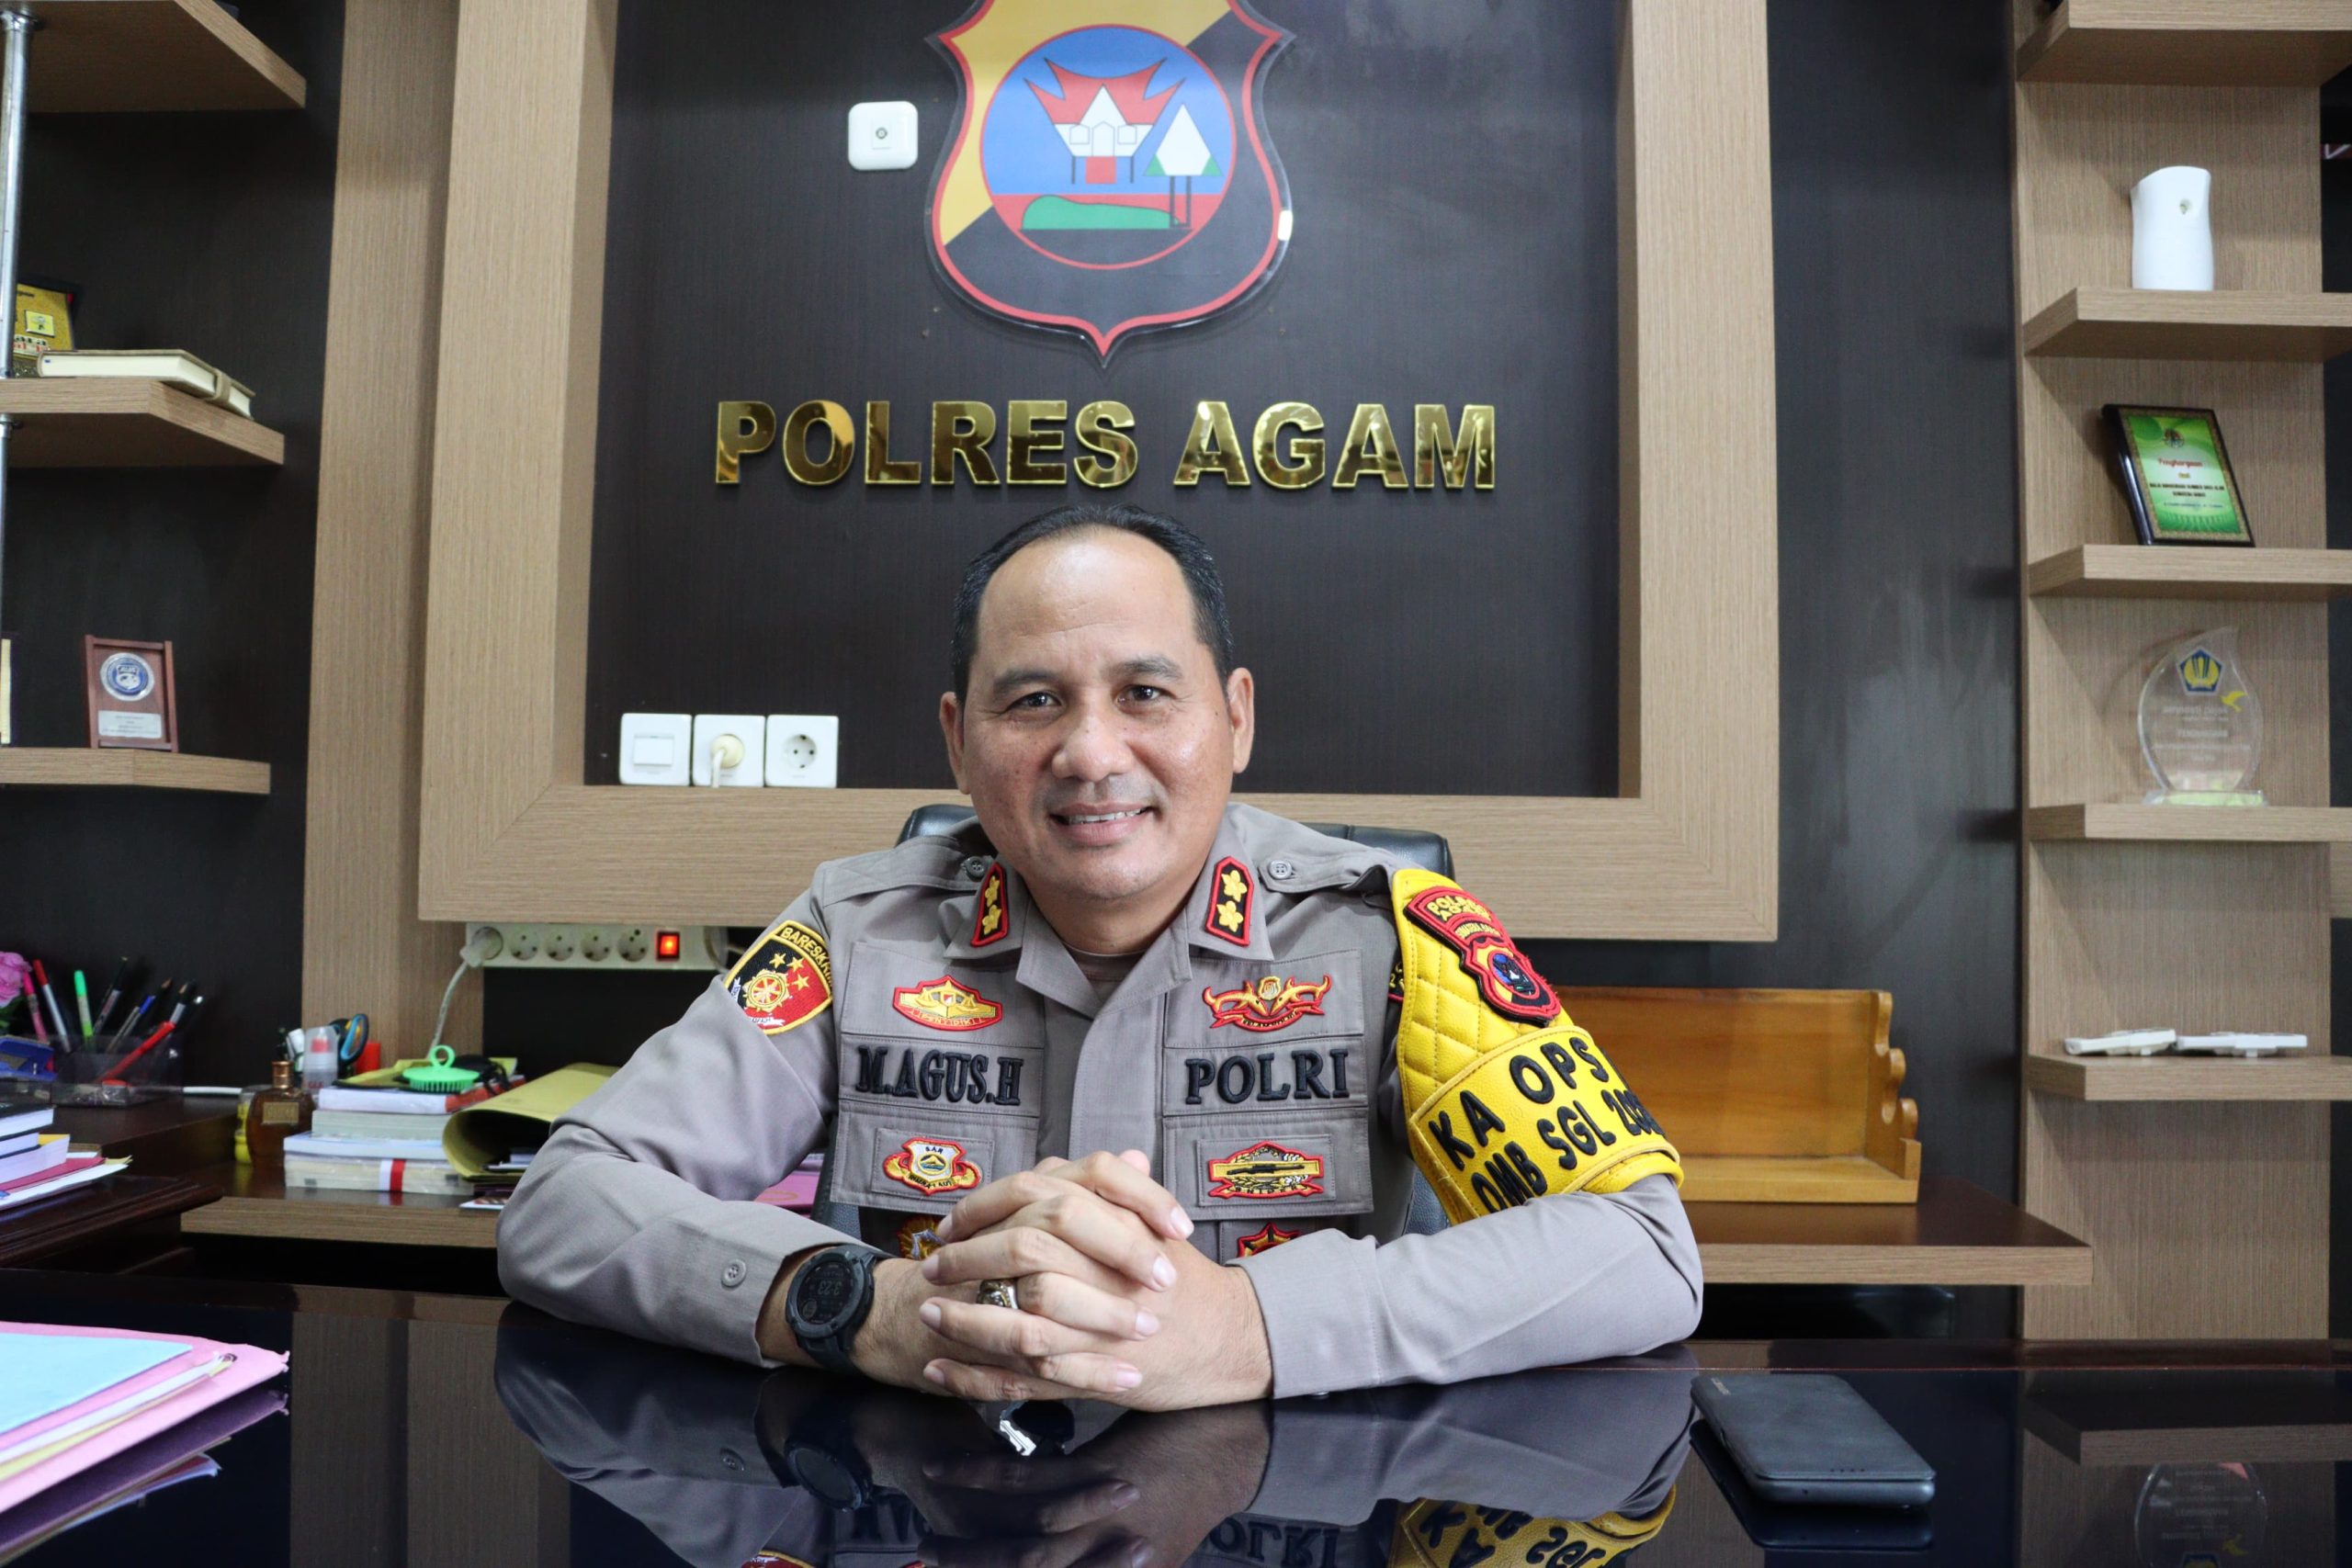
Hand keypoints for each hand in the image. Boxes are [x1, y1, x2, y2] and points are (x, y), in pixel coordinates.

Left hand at [887, 1403, 1271, 1567]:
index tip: (933, 1470)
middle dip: (972, 1552)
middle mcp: (1113, 1520)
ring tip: (951, 1564)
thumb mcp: (1123, 1396)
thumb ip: (1072, 1390)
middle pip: (1027, 1551)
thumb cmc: (1178, 1411)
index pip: (1024, 1482)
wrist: (1239, 1449)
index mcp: (1105, 1471)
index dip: (973, 1478)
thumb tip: (1019, 1358)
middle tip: (924, 1546)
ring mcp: (1130, 1555)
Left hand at [919, 1155, 1272, 1408]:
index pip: (1037, 1197)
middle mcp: (1108, 1273)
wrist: (1229, 1337)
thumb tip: (1049, 1165)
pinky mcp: (1095, 1376)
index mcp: (1115, 1223)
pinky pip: (1024, 1380)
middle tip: (930, 1268)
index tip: (950, 1223)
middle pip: (1023, 1254)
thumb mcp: (1147, 1222)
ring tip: (929, 1315)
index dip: (983, 1208)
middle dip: (967, 1261)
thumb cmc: (1183, 1279)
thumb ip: (1100, 1192)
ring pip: (1019, 1322)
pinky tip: (941, 1372)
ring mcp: (1102, 1328)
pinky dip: (975, 1378)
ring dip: (965, 1320)